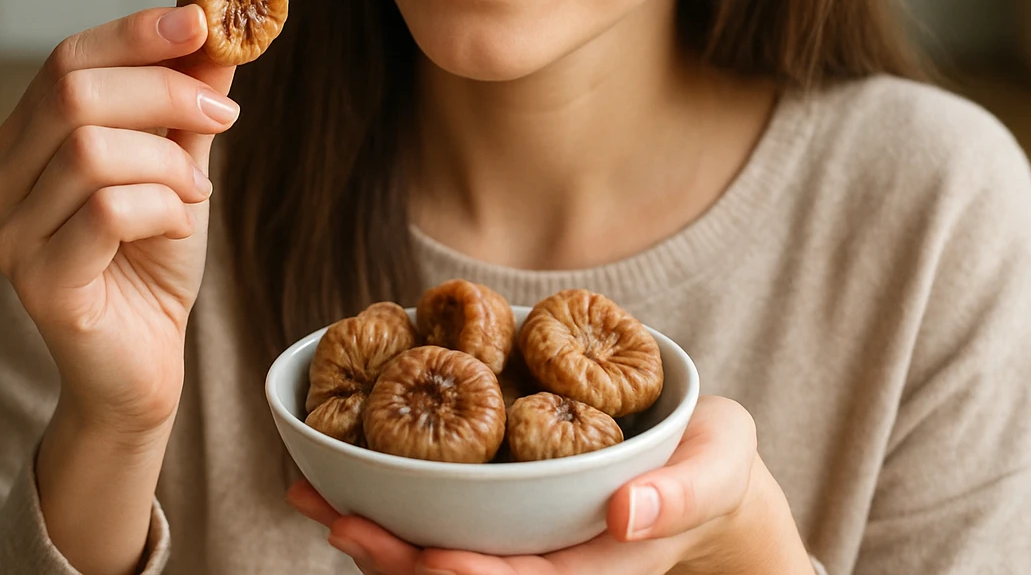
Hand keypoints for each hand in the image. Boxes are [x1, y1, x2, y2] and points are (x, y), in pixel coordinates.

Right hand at [0, 4, 239, 434]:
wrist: (144, 366)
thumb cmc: (153, 263)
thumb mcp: (180, 166)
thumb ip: (187, 105)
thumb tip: (214, 35)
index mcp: (25, 143)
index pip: (66, 60)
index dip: (134, 32)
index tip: (200, 21)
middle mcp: (0, 183)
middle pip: (74, 95)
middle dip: (164, 92)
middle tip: (225, 113)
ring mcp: (10, 235)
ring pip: (91, 151)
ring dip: (169, 162)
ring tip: (197, 190)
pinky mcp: (39, 283)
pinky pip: (106, 212)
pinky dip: (162, 208)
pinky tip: (179, 226)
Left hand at [287, 396, 813, 574]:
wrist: (697, 472)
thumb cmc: (710, 465)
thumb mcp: (716, 467)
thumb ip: (681, 492)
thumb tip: (624, 508)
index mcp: (598, 570)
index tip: (435, 560)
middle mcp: (546, 569)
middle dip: (400, 561)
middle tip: (342, 523)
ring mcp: (516, 550)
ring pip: (436, 560)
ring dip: (376, 539)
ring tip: (314, 500)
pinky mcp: (495, 523)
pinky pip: (434, 525)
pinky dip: (385, 509)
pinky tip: (332, 482)